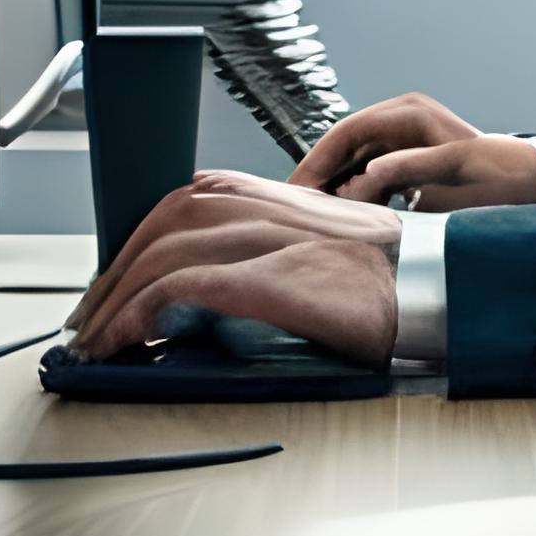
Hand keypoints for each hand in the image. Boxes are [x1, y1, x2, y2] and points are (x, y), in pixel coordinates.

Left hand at [66, 174, 398, 365]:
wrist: (445, 291)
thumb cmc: (390, 282)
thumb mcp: (324, 250)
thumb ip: (273, 249)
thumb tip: (212, 288)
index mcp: (285, 195)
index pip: (190, 199)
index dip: (139, 239)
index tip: (114, 281)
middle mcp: (276, 206)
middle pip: (168, 220)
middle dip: (115, 271)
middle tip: (90, 319)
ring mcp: (278, 239)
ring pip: (168, 250)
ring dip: (117, 298)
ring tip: (98, 339)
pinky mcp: (282, 280)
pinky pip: (188, 288)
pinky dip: (144, 313)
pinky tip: (128, 340)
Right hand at [287, 92, 535, 210]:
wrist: (533, 180)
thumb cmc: (498, 175)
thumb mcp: (452, 173)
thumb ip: (403, 173)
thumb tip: (358, 182)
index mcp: (409, 114)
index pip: (348, 131)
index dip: (319, 160)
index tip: (298, 188)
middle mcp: (403, 118)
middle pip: (346, 143)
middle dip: (320, 173)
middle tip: (293, 204)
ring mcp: (406, 135)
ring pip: (355, 158)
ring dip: (335, 184)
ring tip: (310, 213)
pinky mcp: (411, 156)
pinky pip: (372, 169)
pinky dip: (356, 189)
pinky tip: (342, 213)